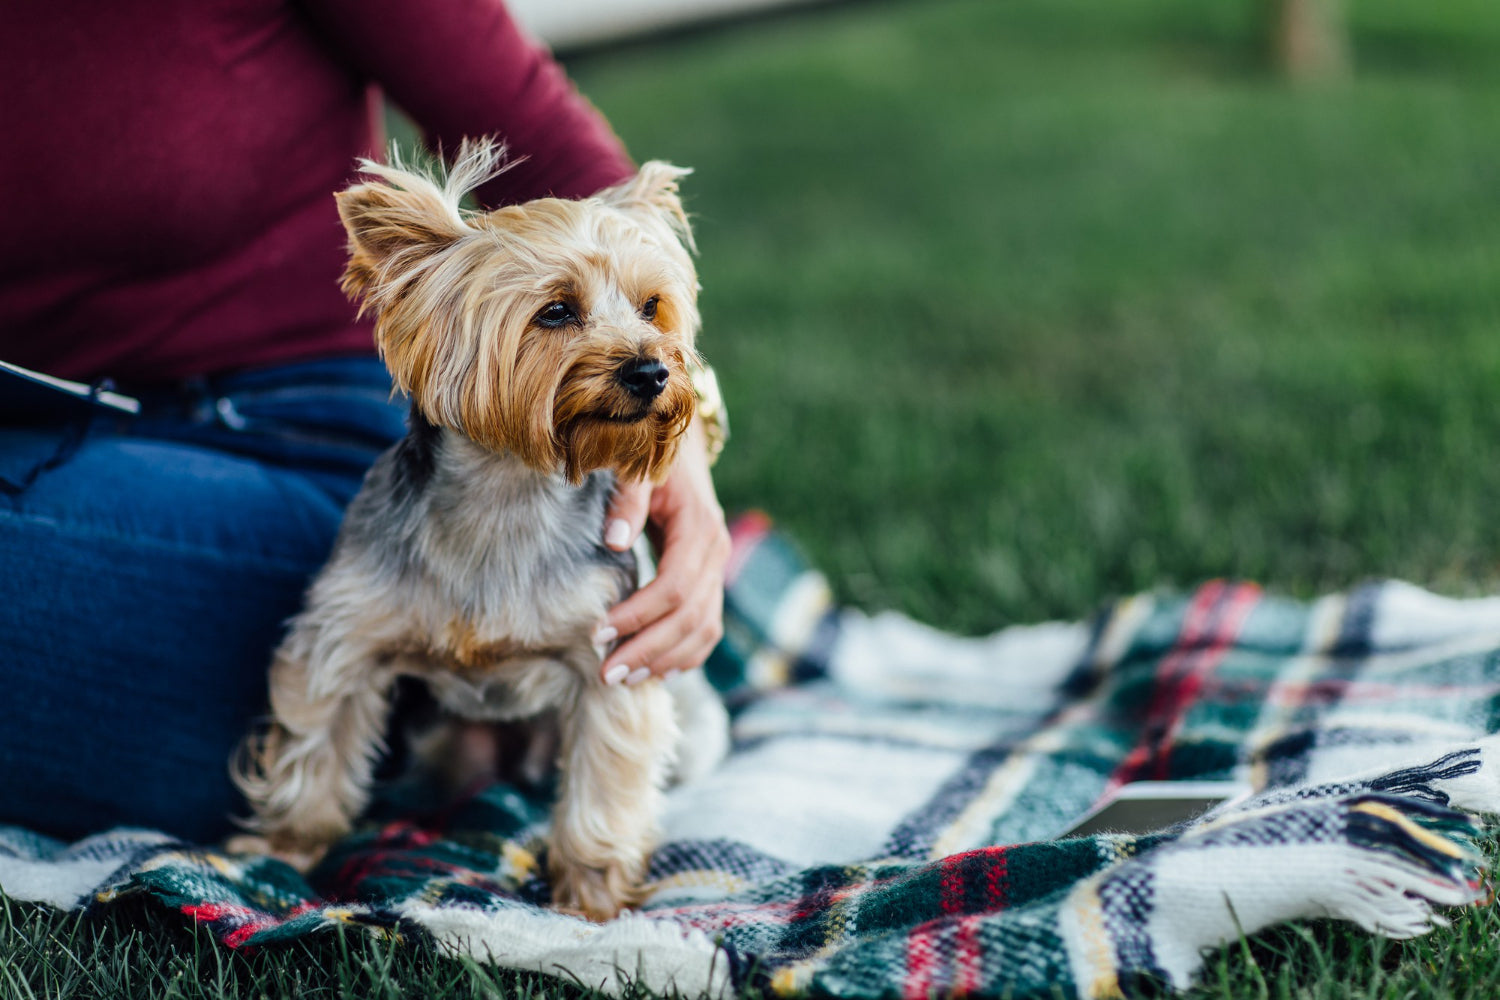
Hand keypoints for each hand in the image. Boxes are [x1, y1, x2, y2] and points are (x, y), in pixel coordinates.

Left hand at [597, 418, 728, 683]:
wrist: (679, 446)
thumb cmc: (650, 453)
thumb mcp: (636, 465)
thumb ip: (628, 497)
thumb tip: (614, 541)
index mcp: (699, 526)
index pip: (675, 587)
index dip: (638, 616)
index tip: (597, 634)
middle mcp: (716, 552)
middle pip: (691, 617)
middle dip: (649, 650)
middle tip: (607, 674)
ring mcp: (717, 568)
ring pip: (704, 629)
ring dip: (666, 659)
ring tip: (625, 678)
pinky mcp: (709, 578)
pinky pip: (707, 626)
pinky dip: (685, 654)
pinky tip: (656, 672)